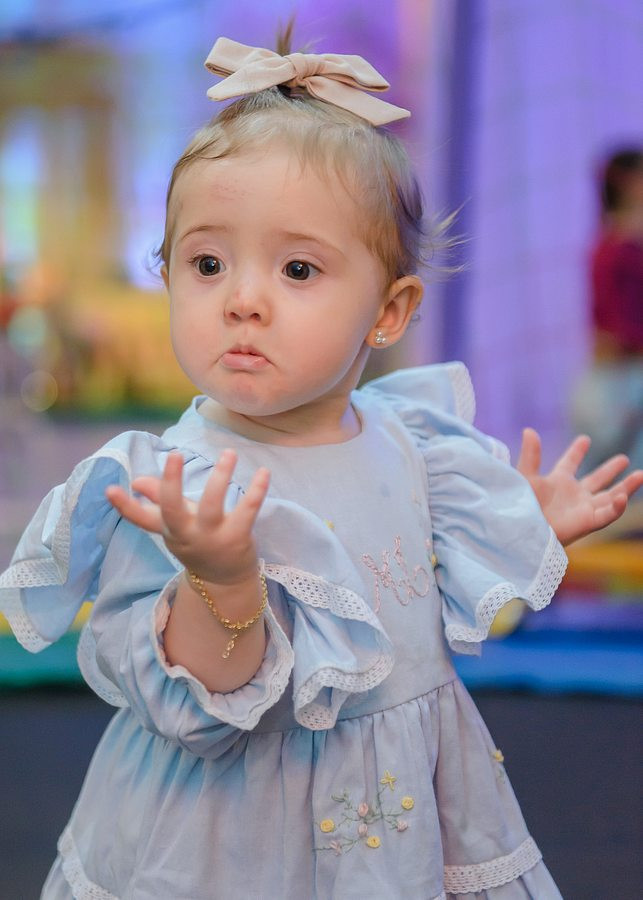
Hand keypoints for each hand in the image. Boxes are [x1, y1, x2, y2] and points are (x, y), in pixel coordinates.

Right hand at [105, 449, 269, 583]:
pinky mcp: (237, 538)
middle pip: (173, 510)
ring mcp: (212, 537)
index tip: (110, 489)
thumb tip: (136, 481)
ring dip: (220, 478)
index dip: (125, 506)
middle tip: (174, 456)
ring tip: (229, 453)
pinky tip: (264, 472)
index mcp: (170, 530)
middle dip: (171, 484)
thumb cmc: (197, 544)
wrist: (224, 583)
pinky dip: (257, 491)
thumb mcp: (176, 526)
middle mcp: (187, 534)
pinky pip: (247, 511)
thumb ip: (158, 501)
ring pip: (211, 506)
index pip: (141, 519)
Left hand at [516, 428, 642, 545]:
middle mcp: (572, 496)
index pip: (569, 464)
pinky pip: (607, 514)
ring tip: (642, 475)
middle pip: (596, 480)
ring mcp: (582, 509)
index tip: (584, 440)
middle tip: (624, 459)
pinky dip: (617, 506)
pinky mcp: (587, 523)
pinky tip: (622, 496)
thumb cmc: (519, 507)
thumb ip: (530, 455)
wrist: (521, 531)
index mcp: (555, 483)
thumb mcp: (525, 477)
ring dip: (626, 487)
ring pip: (610, 497)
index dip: (576, 452)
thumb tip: (529, 430)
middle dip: (609, 470)